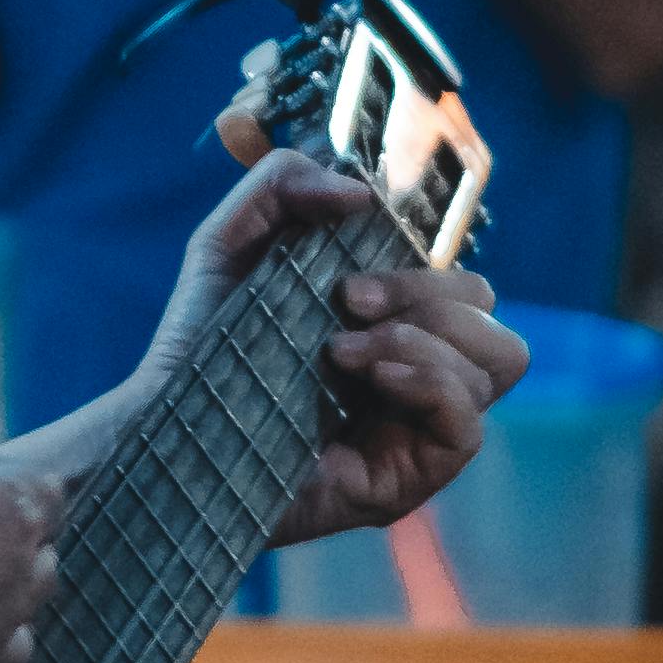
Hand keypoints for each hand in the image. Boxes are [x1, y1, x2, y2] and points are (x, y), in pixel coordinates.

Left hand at [143, 146, 527, 555]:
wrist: (163, 429)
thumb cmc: (198, 345)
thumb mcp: (229, 244)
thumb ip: (283, 185)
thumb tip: (360, 191)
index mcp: (394, 324)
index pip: (464, 286)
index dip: (423, 269)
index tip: (347, 281)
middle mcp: (417, 374)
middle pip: (489, 314)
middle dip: (427, 295)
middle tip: (348, 305)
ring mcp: (419, 428)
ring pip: (499, 361)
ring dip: (425, 339)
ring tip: (342, 353)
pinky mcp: (411, 477)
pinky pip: (470, 425)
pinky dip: (431, 385)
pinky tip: (372, 381)